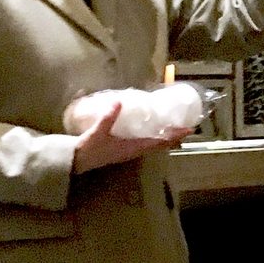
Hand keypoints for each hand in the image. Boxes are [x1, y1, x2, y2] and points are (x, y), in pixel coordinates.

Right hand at [71, 101, 185, 173]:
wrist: (74, 161)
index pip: (158, 143)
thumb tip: (119, 101)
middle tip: (185, 126)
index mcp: (132, 148)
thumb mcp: (98, 132)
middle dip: (172, 136)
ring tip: (172, 126)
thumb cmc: (88, 148)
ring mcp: (128, 151)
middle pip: (159, 144)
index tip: (188, 129)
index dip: (174, 136)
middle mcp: (133, 151)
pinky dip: (151, 136)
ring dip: (163, 137)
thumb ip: (108, 117)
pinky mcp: (121, 149)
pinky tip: (150, 129)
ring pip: (151, 144)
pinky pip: (142, 143)